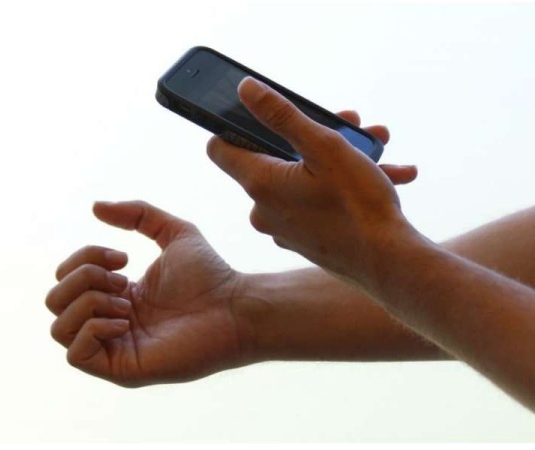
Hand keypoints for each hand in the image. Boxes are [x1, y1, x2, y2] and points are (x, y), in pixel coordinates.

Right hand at [46, 201, 252, 386]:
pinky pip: (76, 355)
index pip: (67, 278)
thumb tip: (95, 206)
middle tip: (125, 278)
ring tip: (127, 301)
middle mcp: (109, 322)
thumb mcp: (173, 231)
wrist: (234, 307)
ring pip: (58, 328)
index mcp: (116, 295)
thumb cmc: (210, 275)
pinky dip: (93, 328)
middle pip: (54, 300)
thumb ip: (138, 214)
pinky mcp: (122, 369)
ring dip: (88, 302)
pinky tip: (126, 320)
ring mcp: (113, 347)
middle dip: (83, 278)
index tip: (124, 257)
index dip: (85, 258)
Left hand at [207, 77, 418, 285]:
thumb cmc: (359, 205)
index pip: (220, 148)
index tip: (261, 115)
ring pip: (302, 179)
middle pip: (273, 158)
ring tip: (375, 147)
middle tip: (348, 123)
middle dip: (310, 136)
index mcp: (260, 183)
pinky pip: (315, 203)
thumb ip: (282, 115)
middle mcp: (263, 209)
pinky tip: (385, 176)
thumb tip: (245, 89)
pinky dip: (341, 187)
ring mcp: (283, 228)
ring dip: (336, 158)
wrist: (391, 265)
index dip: (234, 125)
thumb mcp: (324, 147)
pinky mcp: (303, 240)